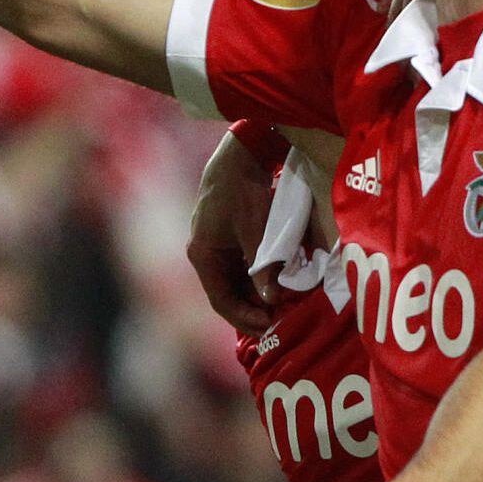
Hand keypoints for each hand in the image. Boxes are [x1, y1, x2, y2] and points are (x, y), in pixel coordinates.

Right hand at [188, 131, 278, 334]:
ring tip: (279, 308)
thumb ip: (263, 268)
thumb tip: (272, 301)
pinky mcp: (227, 239)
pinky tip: (275, 287)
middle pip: (227, 294)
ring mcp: (215, 247)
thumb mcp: (256, 232)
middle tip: (278, 322)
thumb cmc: (244, 191)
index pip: (220, 301)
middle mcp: (204, 255)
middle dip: (252, 310)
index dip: (244, 318)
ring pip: (234, 283)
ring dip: (255, 296)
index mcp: (202, 255)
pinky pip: (240, 269)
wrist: (241, 154)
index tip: (268, 326)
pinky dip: (256, 280)